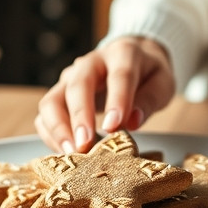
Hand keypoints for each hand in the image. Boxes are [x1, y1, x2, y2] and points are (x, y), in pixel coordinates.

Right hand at [36, 36, 175, 152]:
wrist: (131, 58)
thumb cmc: (148, 74)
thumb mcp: (162, 82)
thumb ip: (150, 99)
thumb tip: (132, 121)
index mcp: (122, 53)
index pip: (119, 75)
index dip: (116, 101)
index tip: (114, 127)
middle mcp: (90, 62)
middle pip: (77, 84)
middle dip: (79, 116)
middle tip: (84, 145)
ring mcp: (70, 78)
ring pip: (52, 99)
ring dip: (58, 128)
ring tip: (71, 153)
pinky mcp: (59, 94)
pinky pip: (45, 115)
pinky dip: (51, 134)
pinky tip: (65, 151)